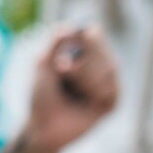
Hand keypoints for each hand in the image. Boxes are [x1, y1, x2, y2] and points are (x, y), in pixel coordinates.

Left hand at [25, 23, 119, 152]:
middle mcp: (98, 66)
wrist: (42, 126)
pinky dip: (93, 92)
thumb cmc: (41, 95)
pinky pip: (110, 89)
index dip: (86, 37)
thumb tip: (70, 27)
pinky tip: (84, 101)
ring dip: (85, 77)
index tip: (72, 44)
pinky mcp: (111, 103)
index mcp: (83, 53)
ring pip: (109, 68)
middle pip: (103, 50)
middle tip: (61, 69)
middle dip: (81, 60)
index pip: (94, 33)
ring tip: (69, 89)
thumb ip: (54, 43)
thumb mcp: (42, 64)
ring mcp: (106, 84)